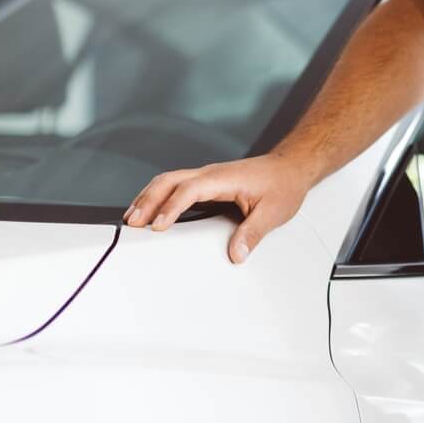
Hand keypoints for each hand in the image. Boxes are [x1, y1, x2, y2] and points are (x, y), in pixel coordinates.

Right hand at [122, 149, 314, 264]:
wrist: (291, 167)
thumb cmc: (283, 185)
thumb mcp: (273, 212)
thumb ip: (252, 233)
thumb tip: (236, 254)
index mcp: (223, 178)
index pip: (189, 190)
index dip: (171, 208)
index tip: (157, 227)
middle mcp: (211, 174)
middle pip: (169, 181)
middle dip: (147, 201)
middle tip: (132, 224)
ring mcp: (208, 176)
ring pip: (169, 180)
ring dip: (148, 197)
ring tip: (132, 218)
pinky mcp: (208, 182)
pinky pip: (177, 185)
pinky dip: (159, 196)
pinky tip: (152, 210)